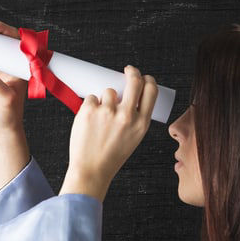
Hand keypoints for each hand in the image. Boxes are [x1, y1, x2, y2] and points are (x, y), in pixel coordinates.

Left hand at [61, 66, 157, 200]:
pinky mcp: (89, 111)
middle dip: (132, 71)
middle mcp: (127, 116)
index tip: (143, 76)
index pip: (151, 91)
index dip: (148, 80)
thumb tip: (128, 94)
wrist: (91, 170)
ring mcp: (107, 112)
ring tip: (100, 118)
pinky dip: (90, 105)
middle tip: (127, 70)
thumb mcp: (133, 138)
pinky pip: (91, 98)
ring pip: (108, 91)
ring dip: (105, 98)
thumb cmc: (111, 156)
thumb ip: (134, 118)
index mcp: (141, 123)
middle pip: (134, 81)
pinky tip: (89, 121)